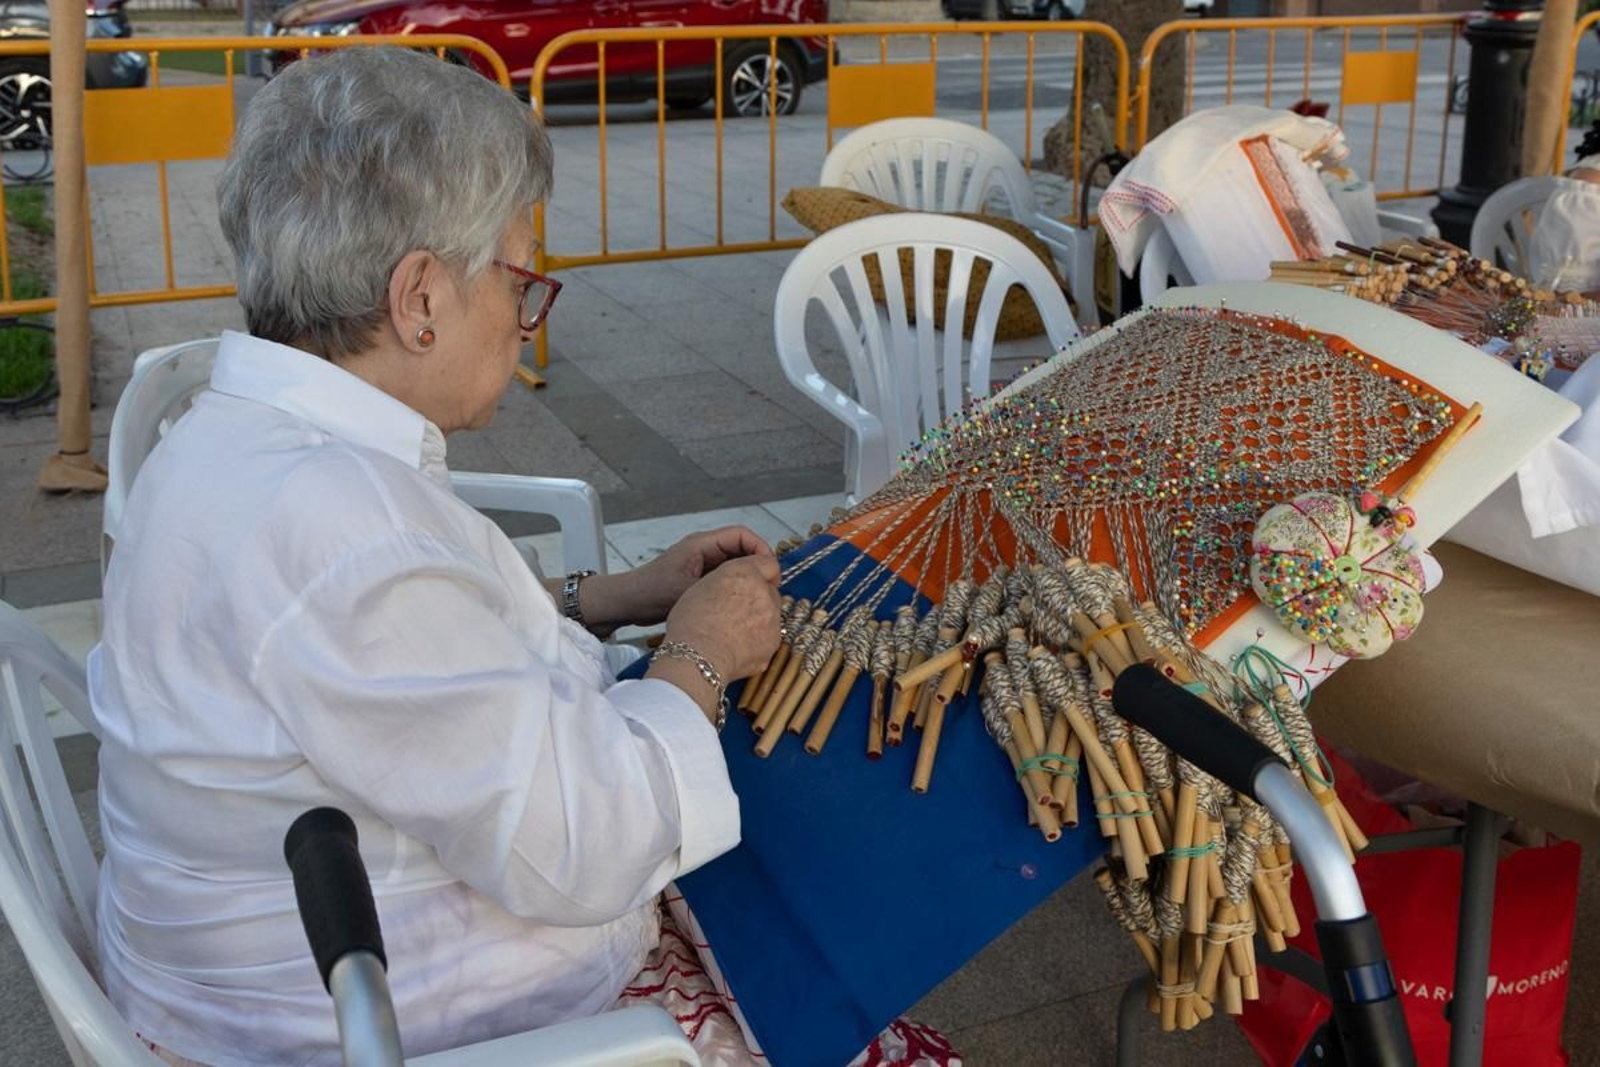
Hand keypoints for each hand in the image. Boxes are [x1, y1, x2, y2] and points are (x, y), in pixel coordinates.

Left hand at [608, 526, 775, 627]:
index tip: (770, 571)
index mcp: (702, 544)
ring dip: (747, 577)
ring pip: (735, 564)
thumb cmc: (652, 593)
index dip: (760, 549)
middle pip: (742, 548)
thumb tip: (752, 585)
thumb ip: (721, 585)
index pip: (742, 535)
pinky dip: (736, 585)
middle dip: (757, 564)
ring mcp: (702, 563)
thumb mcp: (689, 590)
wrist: (627, 603)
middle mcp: (704, 549)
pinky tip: (741, 602)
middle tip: (768, 587)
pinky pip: (725, 576)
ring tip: (758, 596)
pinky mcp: (699, 577)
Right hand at [659, 553, 781, 681]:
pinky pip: (770, 637)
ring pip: (772, 614)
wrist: (698, 657)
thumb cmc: (691, 624)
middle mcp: (762, 591)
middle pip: (770, 590)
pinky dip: (758, 640)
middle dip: (758, 598)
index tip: (757, 580)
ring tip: (733, 632)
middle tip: (737, 610)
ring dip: (759, 619)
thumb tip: (732, 588)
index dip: (762, 572)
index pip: (768, 563)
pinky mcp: (774, 641)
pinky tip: (738, 646)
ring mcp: (772, 617)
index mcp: (743, 573)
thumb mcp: (701, 587)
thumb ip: (726, 581)